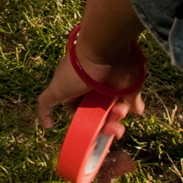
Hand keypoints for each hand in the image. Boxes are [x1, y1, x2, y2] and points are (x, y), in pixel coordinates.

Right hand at [36, 43, 144, 182]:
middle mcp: (96, 90)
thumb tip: (47, 127)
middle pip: (102, 115)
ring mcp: (113, 89)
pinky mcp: (131, 86)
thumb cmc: (77, 72)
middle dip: (107, 125)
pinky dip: (136, 108)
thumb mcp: (56, 89)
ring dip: (119, 117)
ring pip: (117, 112)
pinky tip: (134, 112)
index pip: (84, 114)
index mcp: (79, 91)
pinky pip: (135, 101)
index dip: (89, 125)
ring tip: (121, 112)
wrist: (102, 51)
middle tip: (115, 128)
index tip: (96, 131)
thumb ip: (46, 104)